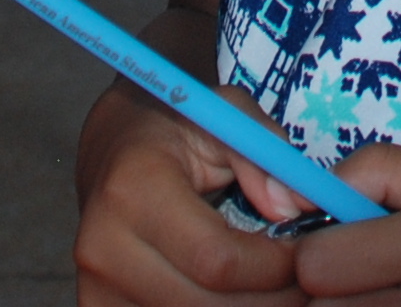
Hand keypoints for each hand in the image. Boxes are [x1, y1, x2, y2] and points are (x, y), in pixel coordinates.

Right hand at [73, 83, 313, 305]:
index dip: (273, 265)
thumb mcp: (225, 113)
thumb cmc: (174, 128)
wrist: (112, 148)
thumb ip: (265, 153)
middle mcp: (103, 247)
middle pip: (208, 305)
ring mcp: (96, 287)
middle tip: (301, 278)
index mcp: (132, 190)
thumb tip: (295, 209)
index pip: (217, 260)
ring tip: (271, 281)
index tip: (304, 251)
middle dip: (270, 297)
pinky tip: (237, 293)